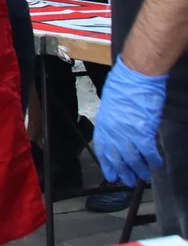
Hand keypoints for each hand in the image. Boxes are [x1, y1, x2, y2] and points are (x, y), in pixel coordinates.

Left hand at [94, 55, 166, 185]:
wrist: (135, 78)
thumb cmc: (123, 87)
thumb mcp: (111, 106)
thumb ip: (113, 123)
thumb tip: (119, 135)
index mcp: (103, 124)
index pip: (102, 150)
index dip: (107, 164)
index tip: (111, 175)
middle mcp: (112, 131)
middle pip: (117, 158)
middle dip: (123, 172)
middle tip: (128, 181)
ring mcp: (127, 133)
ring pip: (132, 159)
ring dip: (139, 170)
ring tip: (144, 177)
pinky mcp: (142, 132)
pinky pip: (147, 152)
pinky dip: (153, 160)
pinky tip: (156, 164)